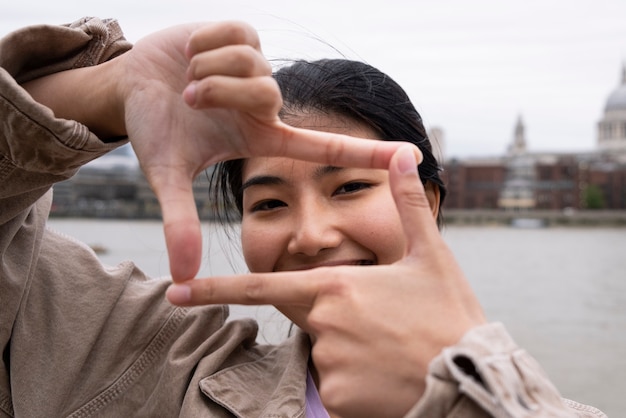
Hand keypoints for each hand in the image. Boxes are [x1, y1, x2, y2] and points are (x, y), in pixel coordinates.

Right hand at [114, 22, 407, 280]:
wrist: (133, 88)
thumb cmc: (157, 131)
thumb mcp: (168, 176)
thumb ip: (180, 223)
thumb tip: (181, 275)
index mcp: (261, 138)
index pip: (325, 148)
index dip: (367, 153)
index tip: (412, 157)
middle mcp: (267, 105)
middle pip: (269, 92)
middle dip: (219, 92)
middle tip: (189, 100)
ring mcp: (258, 69)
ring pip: (252, 62)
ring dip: (207, 70)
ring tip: (188, 81)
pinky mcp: (244, 35)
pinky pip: (236, 33)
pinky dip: (205, 42)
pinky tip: (193, 52)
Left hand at [166, 145, 485, 416]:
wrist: (471, 376)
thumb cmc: (450, 314)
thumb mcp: (431, 255)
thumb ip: (408, 204)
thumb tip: (403, 154)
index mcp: (337, 285)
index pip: (263, 288)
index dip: (214, 291)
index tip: (175, 293)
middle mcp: (324, 321)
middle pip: (308, 319)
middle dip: (336, 320)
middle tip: (382, 326)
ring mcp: (329, 362)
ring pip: (325, 354)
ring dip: (351, 352)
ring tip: (393, 350)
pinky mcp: (337, 397)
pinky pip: (335, 387)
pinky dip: (356, 383)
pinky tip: (387, 377)